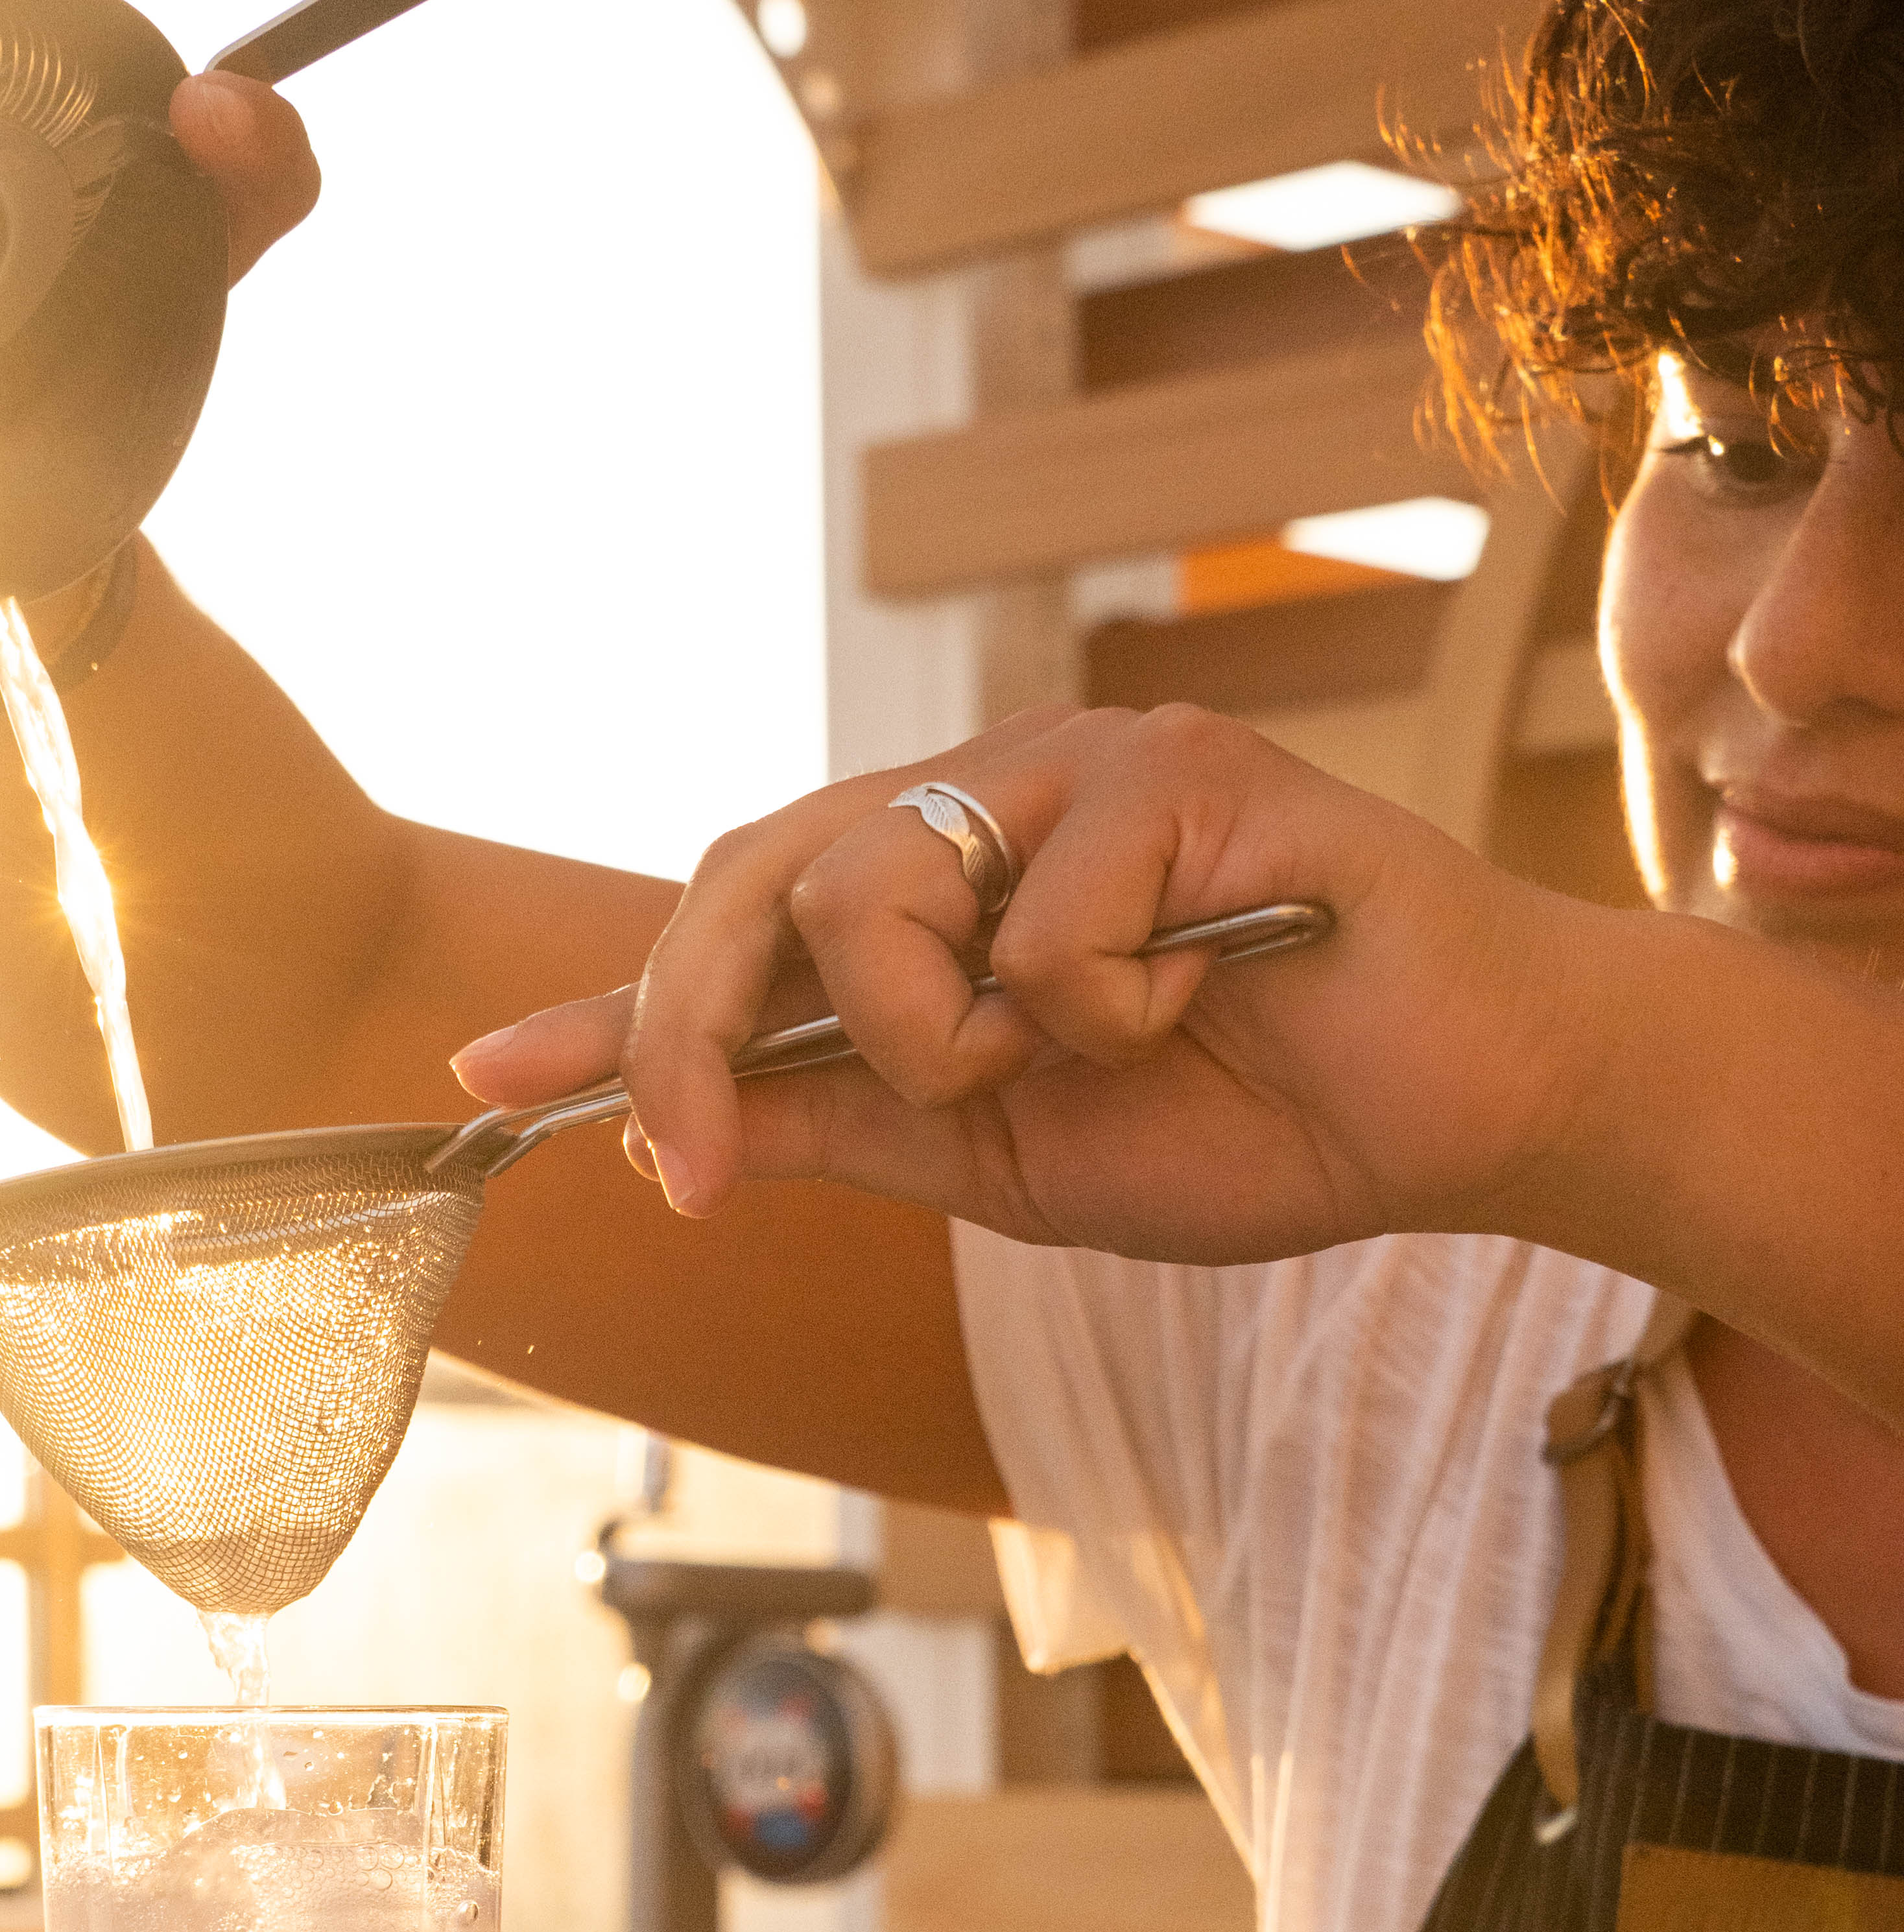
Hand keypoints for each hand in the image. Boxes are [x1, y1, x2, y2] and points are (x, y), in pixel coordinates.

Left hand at [452, 703, 1599, 1263]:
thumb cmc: (1242, 1120)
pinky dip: (1112, 1004)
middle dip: (696, 1029)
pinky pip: (1051, 917)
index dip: (608, 1006)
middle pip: (757, 878)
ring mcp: (1078, 770)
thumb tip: (679, 1132)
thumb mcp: (999, 1160)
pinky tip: (1208, 994)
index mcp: (935, 895)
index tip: (482, 1075)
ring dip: (947, 1036)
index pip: (730, 923)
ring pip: (879, 891)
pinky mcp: (1184, 767)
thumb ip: (851, 1122)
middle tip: (708, 1164)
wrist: (1450, 1117)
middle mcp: (983, 804)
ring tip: (1090, 1053)